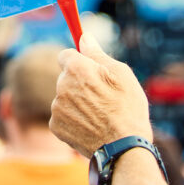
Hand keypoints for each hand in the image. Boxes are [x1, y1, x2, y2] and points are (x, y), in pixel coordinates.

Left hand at [49, 31, 152, 157]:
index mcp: (76, 68)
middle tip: (101, 96)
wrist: (123, 147)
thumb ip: (97, 54)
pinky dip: (73, 120)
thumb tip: (85, 37)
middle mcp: (61, 86)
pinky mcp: (55, 126)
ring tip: (99, 115)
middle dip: (79, 83)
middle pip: (66, 78)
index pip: (66, 55)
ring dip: (76, 102)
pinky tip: (90, 126)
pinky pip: (63, 116)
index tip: (88, 69)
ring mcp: (57, 107)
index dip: (78, 61)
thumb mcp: (121, 74)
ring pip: (65, 98)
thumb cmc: (127, 107)